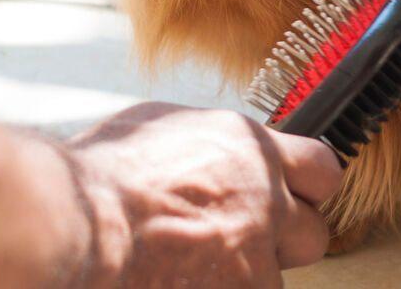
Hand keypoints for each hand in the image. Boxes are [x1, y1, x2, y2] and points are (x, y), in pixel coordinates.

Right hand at [66, 102, 342, 287]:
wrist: (78, 227)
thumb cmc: (104, 174)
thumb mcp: (164, 128)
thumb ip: (210, 145)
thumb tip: (217, 153)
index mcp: (251, 150)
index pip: (321, 168)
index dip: (307, 186)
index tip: (294, 196)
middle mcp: (266, 203)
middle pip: (314, 233)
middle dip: (283, 241)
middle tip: (245, 242)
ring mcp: (254, 262)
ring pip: (268, 280)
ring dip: (240, 277)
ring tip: (186, 266)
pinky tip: (174, 279)